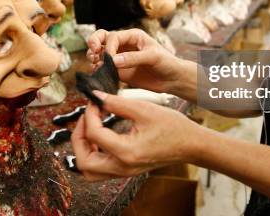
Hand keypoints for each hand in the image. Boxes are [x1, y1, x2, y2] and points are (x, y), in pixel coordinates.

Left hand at [71, 90, 201, 180]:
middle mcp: (123, 167)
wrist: (191, 144)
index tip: (94, 101)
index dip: (89, 114)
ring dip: (83, 150)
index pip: (94, 135)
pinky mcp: (126, 170)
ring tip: (90, 129)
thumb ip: (116, 102)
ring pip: (89, 170)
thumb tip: (96, 96)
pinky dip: (93, 154)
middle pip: (84, 162)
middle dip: (78, 138)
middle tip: (85, 119)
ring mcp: (124, 172)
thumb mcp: (143, 109)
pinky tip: (100, 136)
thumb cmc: (172, 127)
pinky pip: (100, 169)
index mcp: (127, 152)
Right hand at [86, 28, 193, 94]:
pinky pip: (105, 69)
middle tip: (92, 51)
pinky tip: (98, 74)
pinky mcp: (119, 71)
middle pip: (102, 38)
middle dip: (94, 42)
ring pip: (100, 53)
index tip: (109, 58)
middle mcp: (124, 45)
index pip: (113, 37)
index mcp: (133, 36)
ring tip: (95, 64)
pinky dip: (98, 70)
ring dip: (94, 57)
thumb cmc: (167, 63)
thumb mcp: (153, 57)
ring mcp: (120, 58)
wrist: (173, 80)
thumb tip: (113, 61)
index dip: (108, 47)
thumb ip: (133, 58)